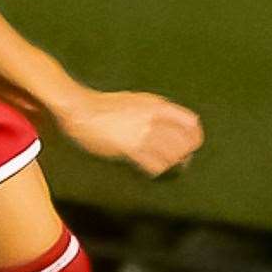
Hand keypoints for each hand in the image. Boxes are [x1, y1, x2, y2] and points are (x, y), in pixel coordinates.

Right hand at [56, 89, 202, 176]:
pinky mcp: (130, 148)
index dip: (193, 138)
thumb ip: (151, 111)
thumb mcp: (133, 101)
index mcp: (157, 105)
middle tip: (177, 162)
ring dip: (170, 164)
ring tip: (162, 167)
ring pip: (173, 156)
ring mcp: (143, 133)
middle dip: (184, 155)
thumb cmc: (100, 106)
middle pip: (185, 143)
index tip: (188, 146)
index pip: (192, 123)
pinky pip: (154, 165)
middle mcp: (154, 118)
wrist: (78, 110)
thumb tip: (164, 124)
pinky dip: (155, 171)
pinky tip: (148, 170)